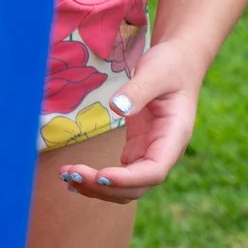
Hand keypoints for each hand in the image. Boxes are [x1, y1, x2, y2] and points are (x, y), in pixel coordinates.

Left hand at [59, 40, 202, 204]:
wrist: (180, 61)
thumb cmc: (171, 65)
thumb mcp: (156, 72)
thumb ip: (138, 90)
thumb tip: (116, 108)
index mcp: (174, 137)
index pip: (154, 171)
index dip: (128, 179)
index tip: (100, 175)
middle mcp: (164, 152)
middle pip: (137, 186)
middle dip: (104, 186)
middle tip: (71, 175)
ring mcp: (150, 152)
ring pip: (127, 185)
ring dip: (98, 186)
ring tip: (67, 176)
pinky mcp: (138, 147)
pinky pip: (120, 172)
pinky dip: (99, 179)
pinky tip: (76, 177)